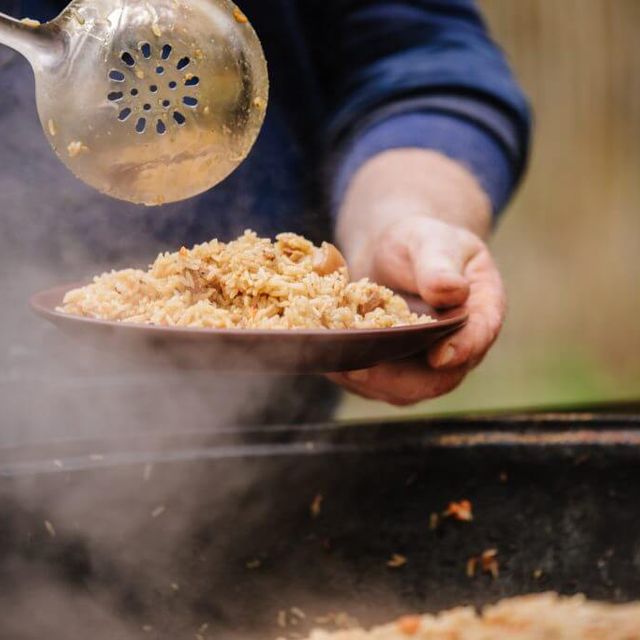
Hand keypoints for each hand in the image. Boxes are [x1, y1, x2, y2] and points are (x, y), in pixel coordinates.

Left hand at [329, 149, 504, 404]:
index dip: (464, 348)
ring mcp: (423, 366)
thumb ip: (439, 265)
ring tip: (334, 363)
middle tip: (361, 370)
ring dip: (366, 381)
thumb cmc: (417, 242)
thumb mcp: (430, 241)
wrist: (391, 254)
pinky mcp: (391, 372)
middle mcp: (456, 347)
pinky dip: (347, 373)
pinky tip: (323, 356)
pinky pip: (373, 383)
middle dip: (398, 379)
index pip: (480, 334)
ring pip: (400, 389)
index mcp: (480, 310)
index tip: (440, 356)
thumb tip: (450, 290)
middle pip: (438, 378)